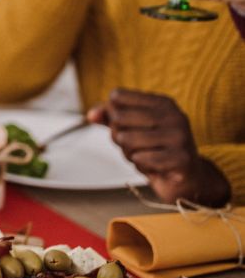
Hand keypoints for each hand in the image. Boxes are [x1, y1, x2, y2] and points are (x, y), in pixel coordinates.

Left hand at [87, 89, 230, 205]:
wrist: (186, 180)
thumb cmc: (154, 149)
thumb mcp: (131, 127)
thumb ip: (108, 116)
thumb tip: (91, 116)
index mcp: (163, 102)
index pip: (117, 97)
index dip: (111, 114)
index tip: (127, 126)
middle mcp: (174, 115)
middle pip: (118, 118)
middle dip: (118, 136)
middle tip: (135, 146)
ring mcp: (180, 136)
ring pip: (126, 139)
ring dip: (128, 153)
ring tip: (144, 156)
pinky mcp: (181, 159)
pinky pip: (139, 159)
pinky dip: (140, 165)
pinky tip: (154, 166)